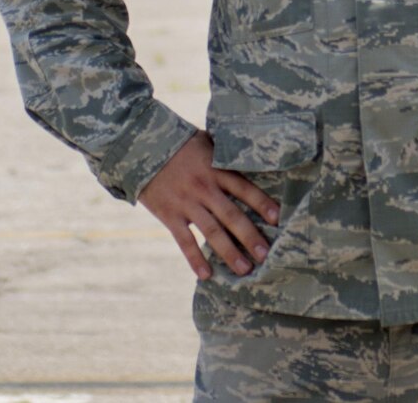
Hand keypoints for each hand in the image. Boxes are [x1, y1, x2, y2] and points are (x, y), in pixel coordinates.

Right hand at [138, 132, 279, 280]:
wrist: (139, 145)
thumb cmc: (177, 142)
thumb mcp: (204, 141)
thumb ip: (224, 152)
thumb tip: (251, 152)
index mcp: (215, 169)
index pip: (244, 188)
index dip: (261, 203)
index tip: (278, 220)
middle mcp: (203, 187)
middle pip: (231, 215)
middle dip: (250, 237)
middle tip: (267, 256)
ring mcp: (186, 202)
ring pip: (211, 231)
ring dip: (229, 252)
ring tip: (245, 270)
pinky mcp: (168, 214)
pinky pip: (184, 240)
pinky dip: (194, 258)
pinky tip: (206, 275)